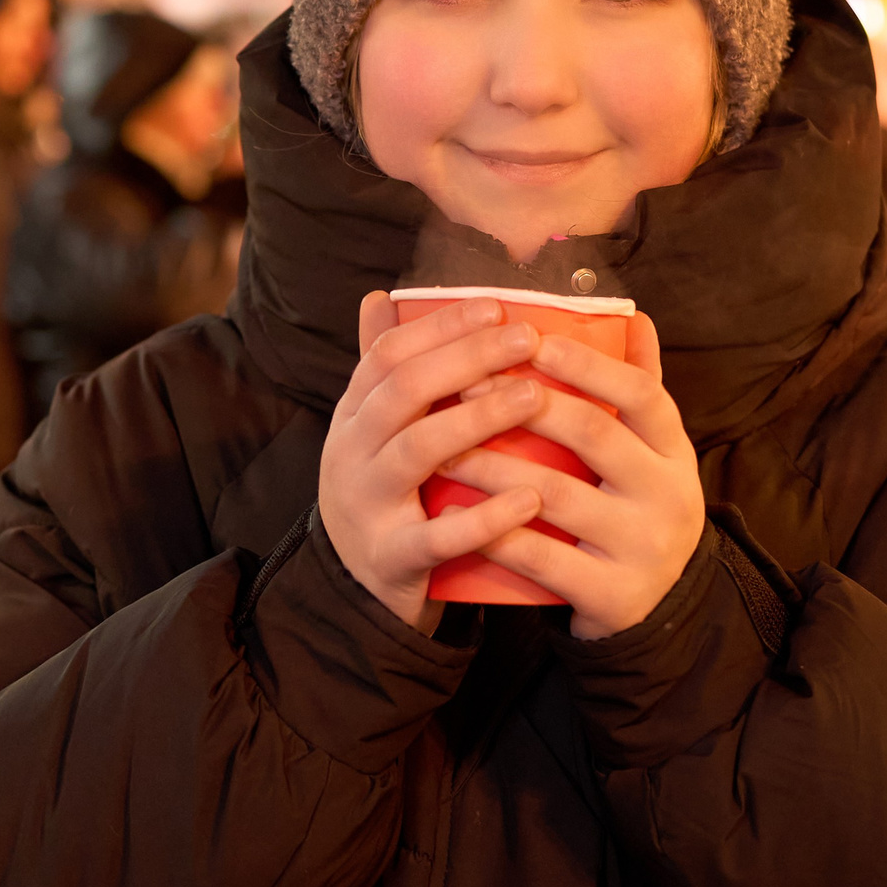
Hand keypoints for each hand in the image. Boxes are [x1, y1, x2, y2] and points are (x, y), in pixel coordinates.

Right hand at [319, 293, 548, 632]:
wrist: (353, 591)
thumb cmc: (382, 495)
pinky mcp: (390, 558)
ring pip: (418, 451)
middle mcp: (350, 453)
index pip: (389, 353)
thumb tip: (379, 295)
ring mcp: (365, 506)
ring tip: (536, 398)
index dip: (441, 326)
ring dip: (479, 419)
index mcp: (352, 416)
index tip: (498, 307)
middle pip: (405, 390)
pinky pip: (436, 536)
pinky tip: (531, 499)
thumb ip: (382, 368)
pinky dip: (484, 518)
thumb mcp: (372, 431)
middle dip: (468, 358)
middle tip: (527, 340)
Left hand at [443, 314, 704, 640]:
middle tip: (465, 385)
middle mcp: (670, 495)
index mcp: (675, 451)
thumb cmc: (634, 509)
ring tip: (441, 445)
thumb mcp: (651, 453)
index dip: (586, 364)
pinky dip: (495, 532)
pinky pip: (544, 559)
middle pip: (594, 434)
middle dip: (524, 404)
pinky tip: (452, 511)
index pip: (640, 392)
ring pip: (557, 495)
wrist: (656, 610)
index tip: (530, 340)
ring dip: (492, 466)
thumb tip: (631, 315)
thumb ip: (639, 386)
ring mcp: (644, 548)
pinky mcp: (615, 596)